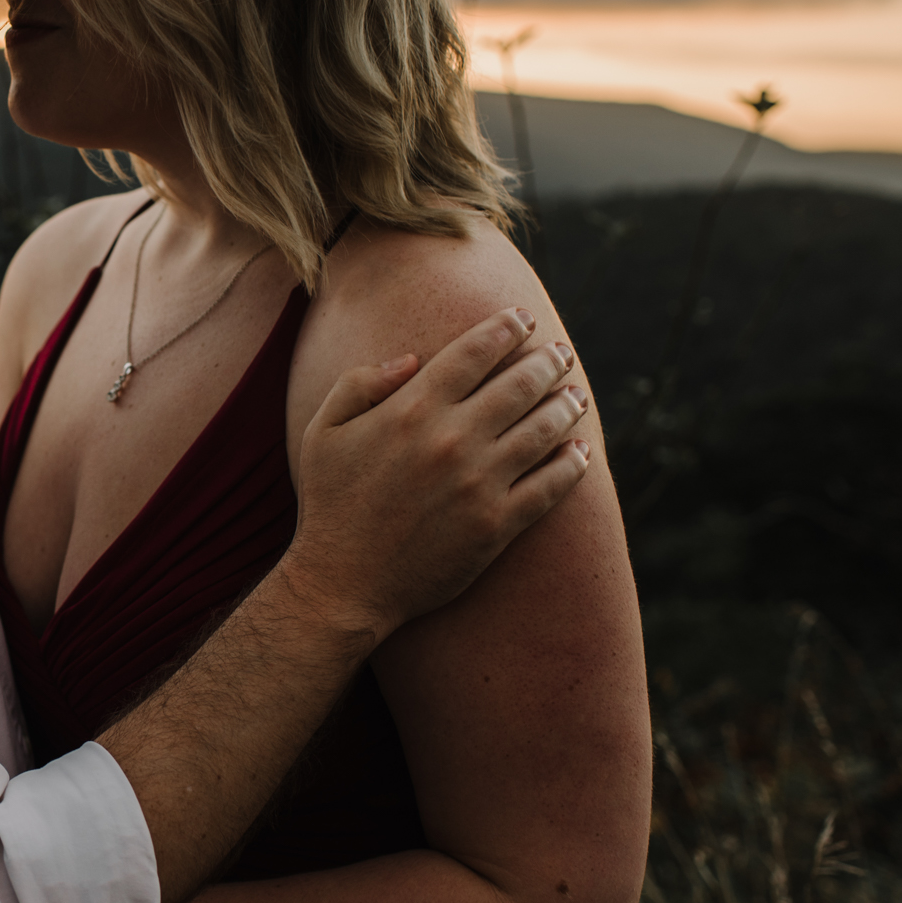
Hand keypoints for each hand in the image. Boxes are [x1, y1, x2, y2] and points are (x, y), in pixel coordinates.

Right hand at [287, 307, 590, 642]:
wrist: (342, 584)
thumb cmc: (329, 504)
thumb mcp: (321, 432)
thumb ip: (360, 383)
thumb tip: (411, 360)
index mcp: (410, 409)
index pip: (474, 352)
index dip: (505, 328)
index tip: (522, 319)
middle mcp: (451, 439)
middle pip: (519, 384)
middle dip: (547, 360)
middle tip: (562, 353)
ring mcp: (479, 483)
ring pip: (543, 430)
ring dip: (566, 406)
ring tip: (576, 395)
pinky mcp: (497, 525)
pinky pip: (549, 486)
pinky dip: (571, 464)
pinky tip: (580, 451)